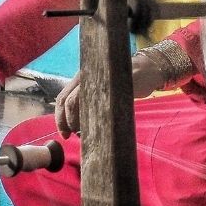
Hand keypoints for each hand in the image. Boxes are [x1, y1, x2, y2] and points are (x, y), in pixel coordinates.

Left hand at [52, 53, 168, 135]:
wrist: (145, 70)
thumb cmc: (121, 84)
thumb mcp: (100, 90)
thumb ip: (87, 101)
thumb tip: (74, 125)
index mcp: (81, 78)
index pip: (62, 98)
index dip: (60, 118)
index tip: (65, 134)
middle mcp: (85, 75)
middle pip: (65, 100)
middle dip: (65, 121)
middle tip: (70, 135)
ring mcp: (98, 78)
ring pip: (77, 100)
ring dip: (77, 120)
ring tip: (85, 130)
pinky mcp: (112, 83)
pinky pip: (99, 101)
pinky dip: (95, 116)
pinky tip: (100, 124)